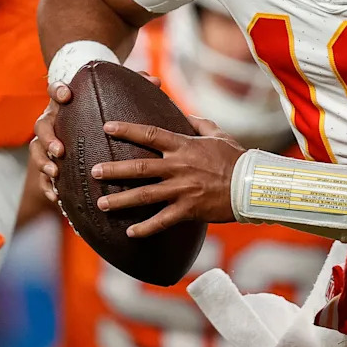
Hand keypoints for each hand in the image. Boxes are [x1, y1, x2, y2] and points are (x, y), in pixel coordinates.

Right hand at [29, 70, 162, 204]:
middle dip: (48, 138)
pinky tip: (56, 197)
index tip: (66, 95)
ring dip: (43, 162)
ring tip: (55, 173)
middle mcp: (53, 120)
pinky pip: (41, 175)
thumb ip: (133, 85)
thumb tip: (156, 81)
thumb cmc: (101, 107)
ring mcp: (48, 142)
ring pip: (37, 151)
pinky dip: (47, 185)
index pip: (55, 90)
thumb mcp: (115, 95)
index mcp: (65, 102)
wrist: (81, 125)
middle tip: (60, 150)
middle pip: (42, 126)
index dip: (57, 90)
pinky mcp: (49, 162)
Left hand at [92, 115, 245, 237]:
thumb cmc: (236, 157)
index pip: (150, 134)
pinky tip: (130, 233)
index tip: (107, 127)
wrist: (253, 185)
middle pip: (140, 168)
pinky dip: (146, 228)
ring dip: (121, 200)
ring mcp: (182, 190)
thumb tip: (184, 113)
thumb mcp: (217, 133)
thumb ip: (198, 122)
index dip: (127, 130)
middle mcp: (179, 167)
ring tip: (102, 204)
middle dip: (114, 170)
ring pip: (146, 195)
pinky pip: (163, 221)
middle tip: (94, 172)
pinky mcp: (189, 210)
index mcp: (184, 146)